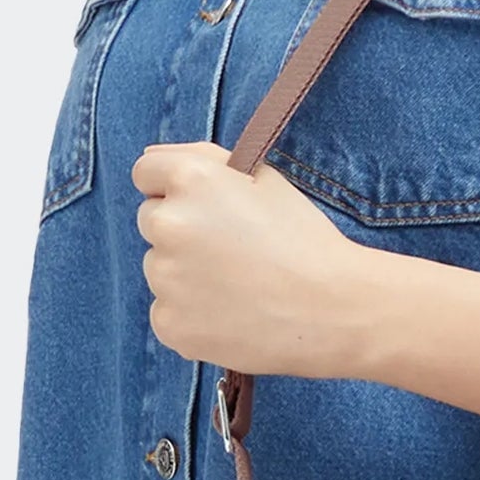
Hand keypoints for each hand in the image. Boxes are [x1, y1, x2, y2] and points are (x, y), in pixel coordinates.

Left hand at [131, 140, 375, 378]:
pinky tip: (232, 313)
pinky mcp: (168, 323)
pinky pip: (167, 310)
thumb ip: (204, 159)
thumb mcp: (264, 179)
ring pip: (160, 268)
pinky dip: (192, 313)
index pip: (146, 172)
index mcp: (191, 180)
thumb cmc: (304, 239)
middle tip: (232, 249)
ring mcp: (164, 278)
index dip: (175, 187)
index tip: (204, 206)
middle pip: (151, 220)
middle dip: (182, 230)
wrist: (333, 309)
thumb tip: (152, 156)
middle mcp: (168, 224)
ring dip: (186, 273)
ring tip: (238, 285)